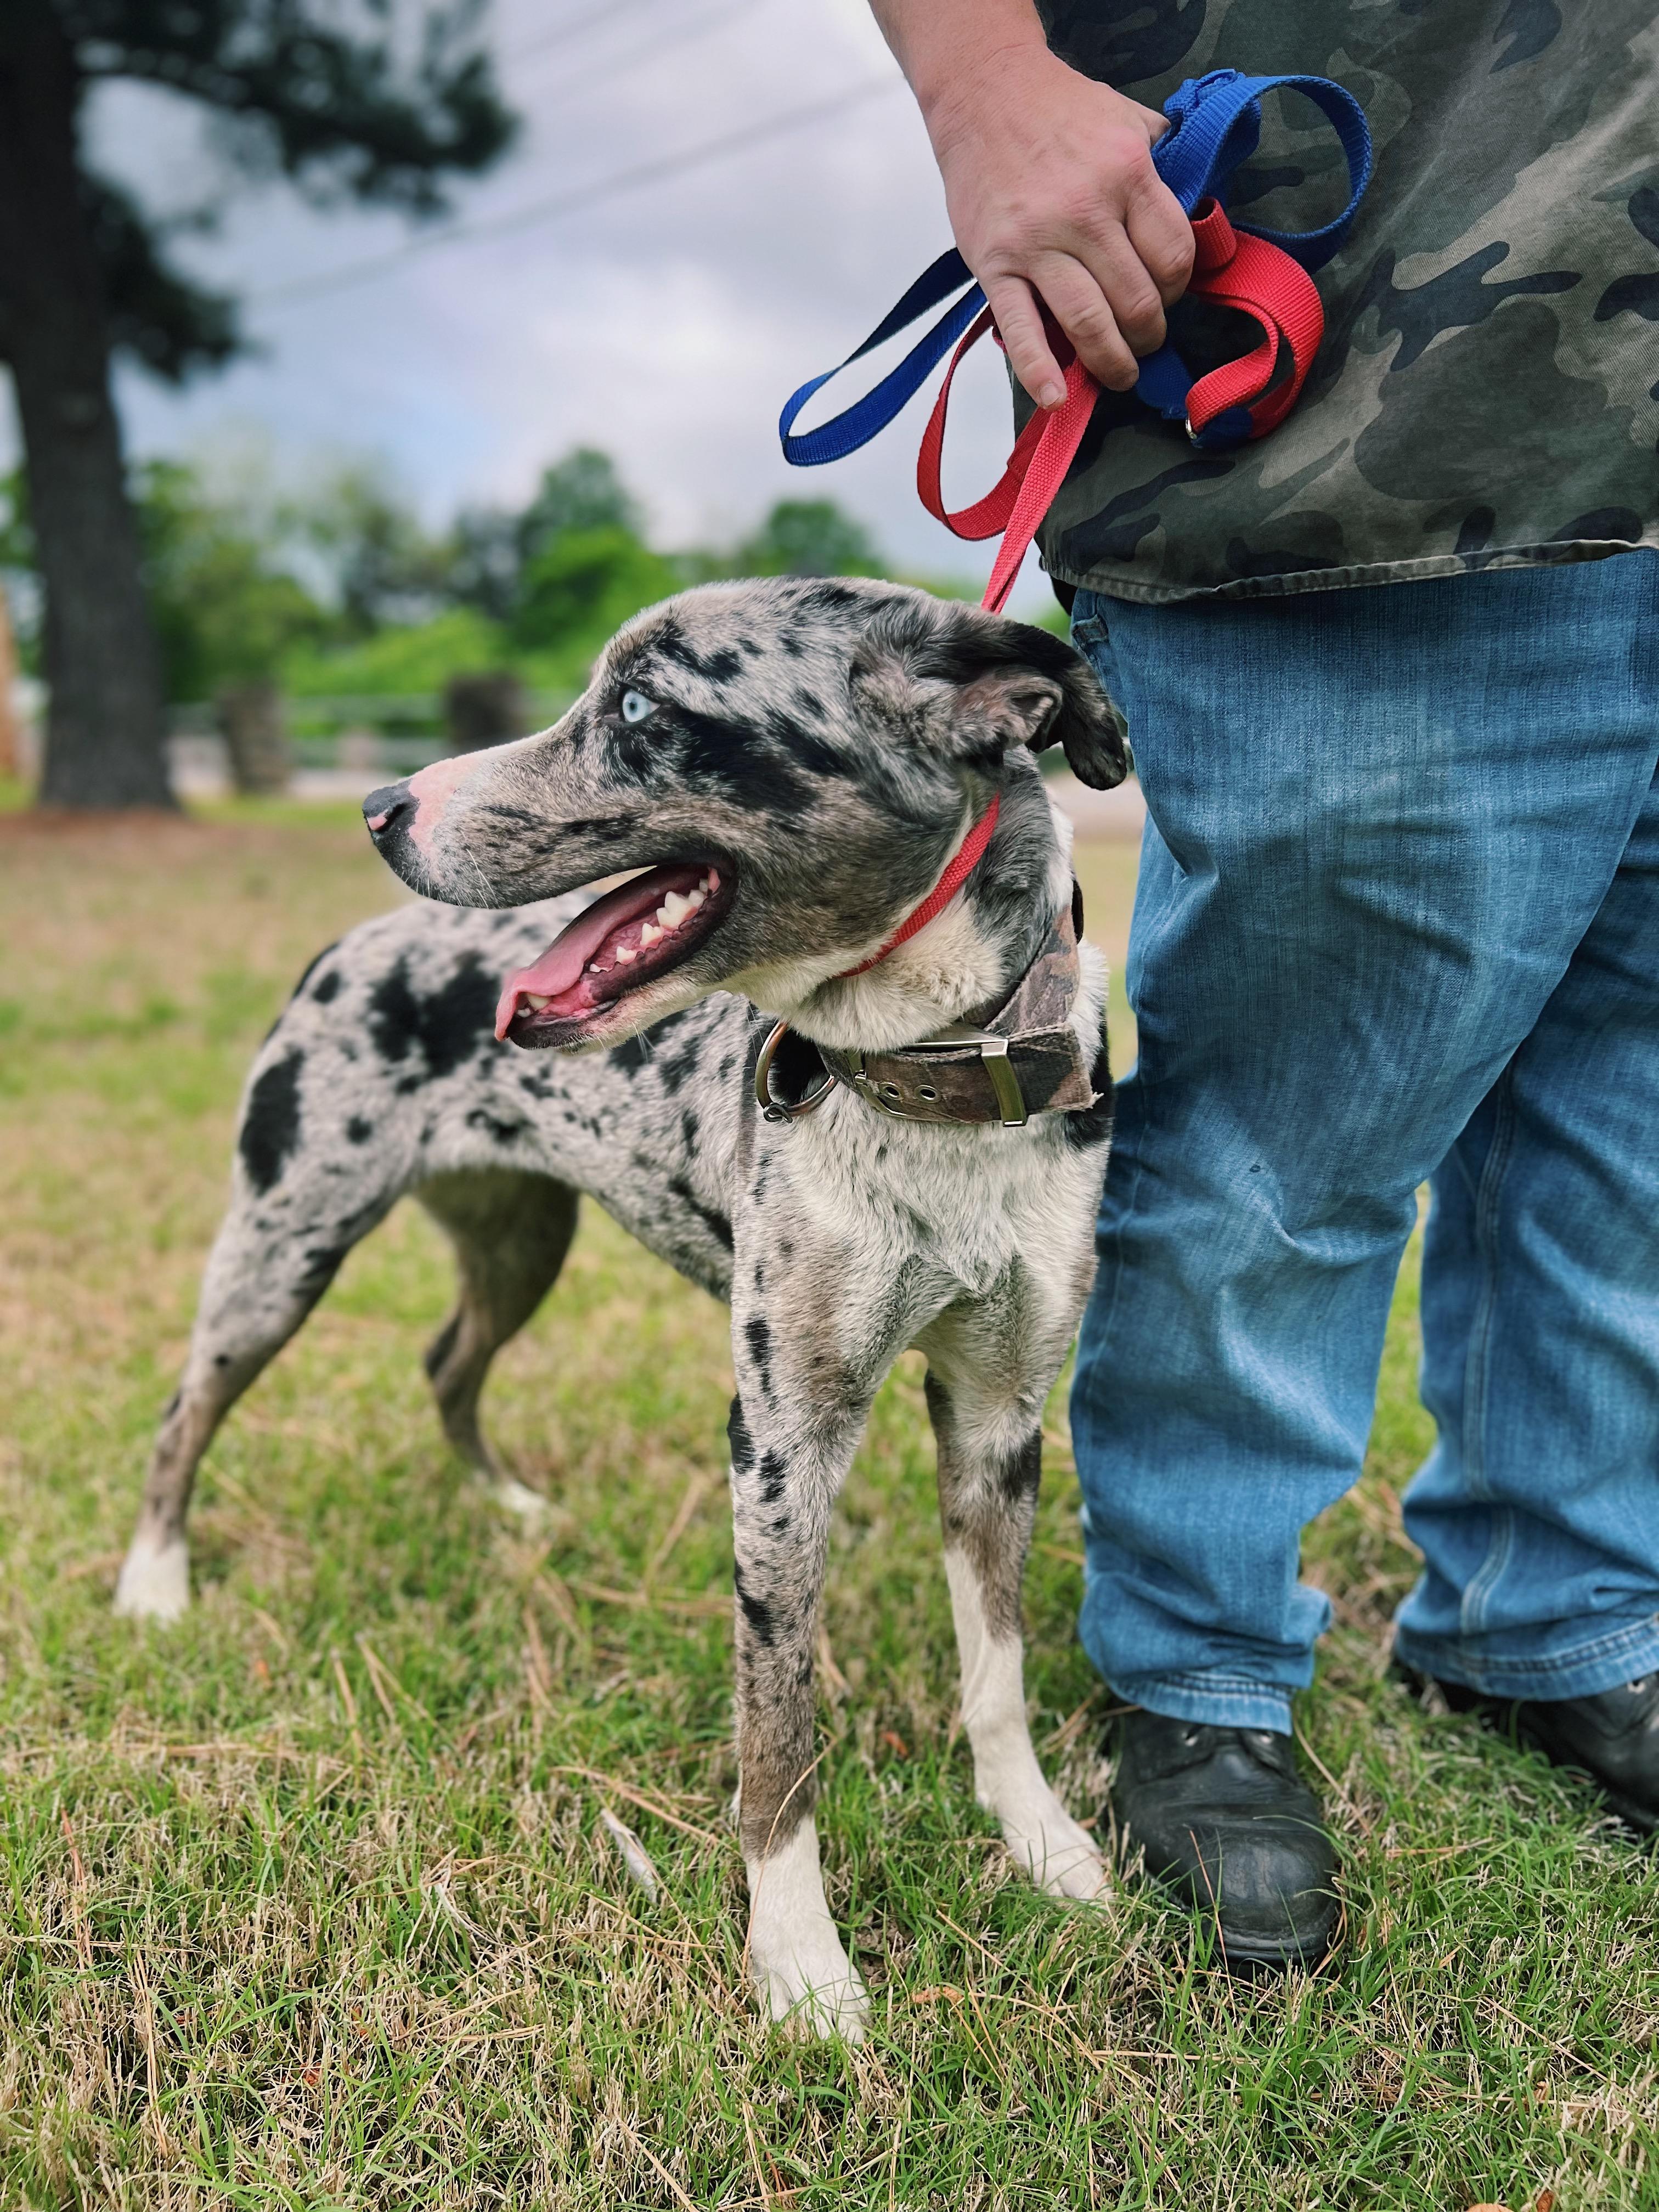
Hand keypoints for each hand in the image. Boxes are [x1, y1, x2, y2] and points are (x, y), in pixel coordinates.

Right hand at [921, 41, 1193, 402]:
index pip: (1173, 257)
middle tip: (1144, 340)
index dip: (1177, 288)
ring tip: (1118, 372)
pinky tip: (1057, 398)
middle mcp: (1085, 211)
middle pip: (1136, 299)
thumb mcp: (1128, 120)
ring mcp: (1036, 242)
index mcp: (1127, 174)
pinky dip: (1038, 371)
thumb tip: (1192, 216)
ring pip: (1088, 322)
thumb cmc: (1059, 111)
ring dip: (1110, 361)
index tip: (1166, 294)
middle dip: (1148, 332)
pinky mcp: (994, 264)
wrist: (984, 92)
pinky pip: (1019, 329)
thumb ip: (1163, 168)